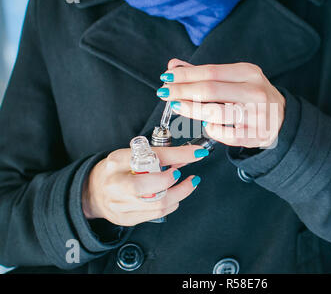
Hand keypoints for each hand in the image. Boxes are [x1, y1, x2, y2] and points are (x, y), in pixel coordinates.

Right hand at [82, 145, 205, 225]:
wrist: (91, 193)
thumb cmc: (113, 171)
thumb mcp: (129, 155)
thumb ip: (157, 156)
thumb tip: (186, 155)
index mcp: (116, 162)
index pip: (151, 156)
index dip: (178, 154)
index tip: (197, 153)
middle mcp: (116, 184)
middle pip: (150, 186)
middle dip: (171, 180)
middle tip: (180, 173)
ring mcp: (120, 205)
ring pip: (158, 204)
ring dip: (180, 193)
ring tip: (188, 183)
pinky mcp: (127, 219)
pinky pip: (156, 214)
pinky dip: (171, 203)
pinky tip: (174, 195)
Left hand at [158, 59, 285, 147]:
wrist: (280, 118)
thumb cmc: (250, 96)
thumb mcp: (234, 79)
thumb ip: (204, 74)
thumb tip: (173, 66)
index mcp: (249, 73)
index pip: (211, 71)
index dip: (186, 74)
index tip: (166, 77)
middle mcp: (255, 92)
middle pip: (211, 90)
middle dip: (182, 91)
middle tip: (164, 92)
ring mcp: (257, 115)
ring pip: (216, 112)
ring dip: (191, 110)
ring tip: (176, 106)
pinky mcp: (256, 135)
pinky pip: (227, 135)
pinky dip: (212, 130)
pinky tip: (205, 125)